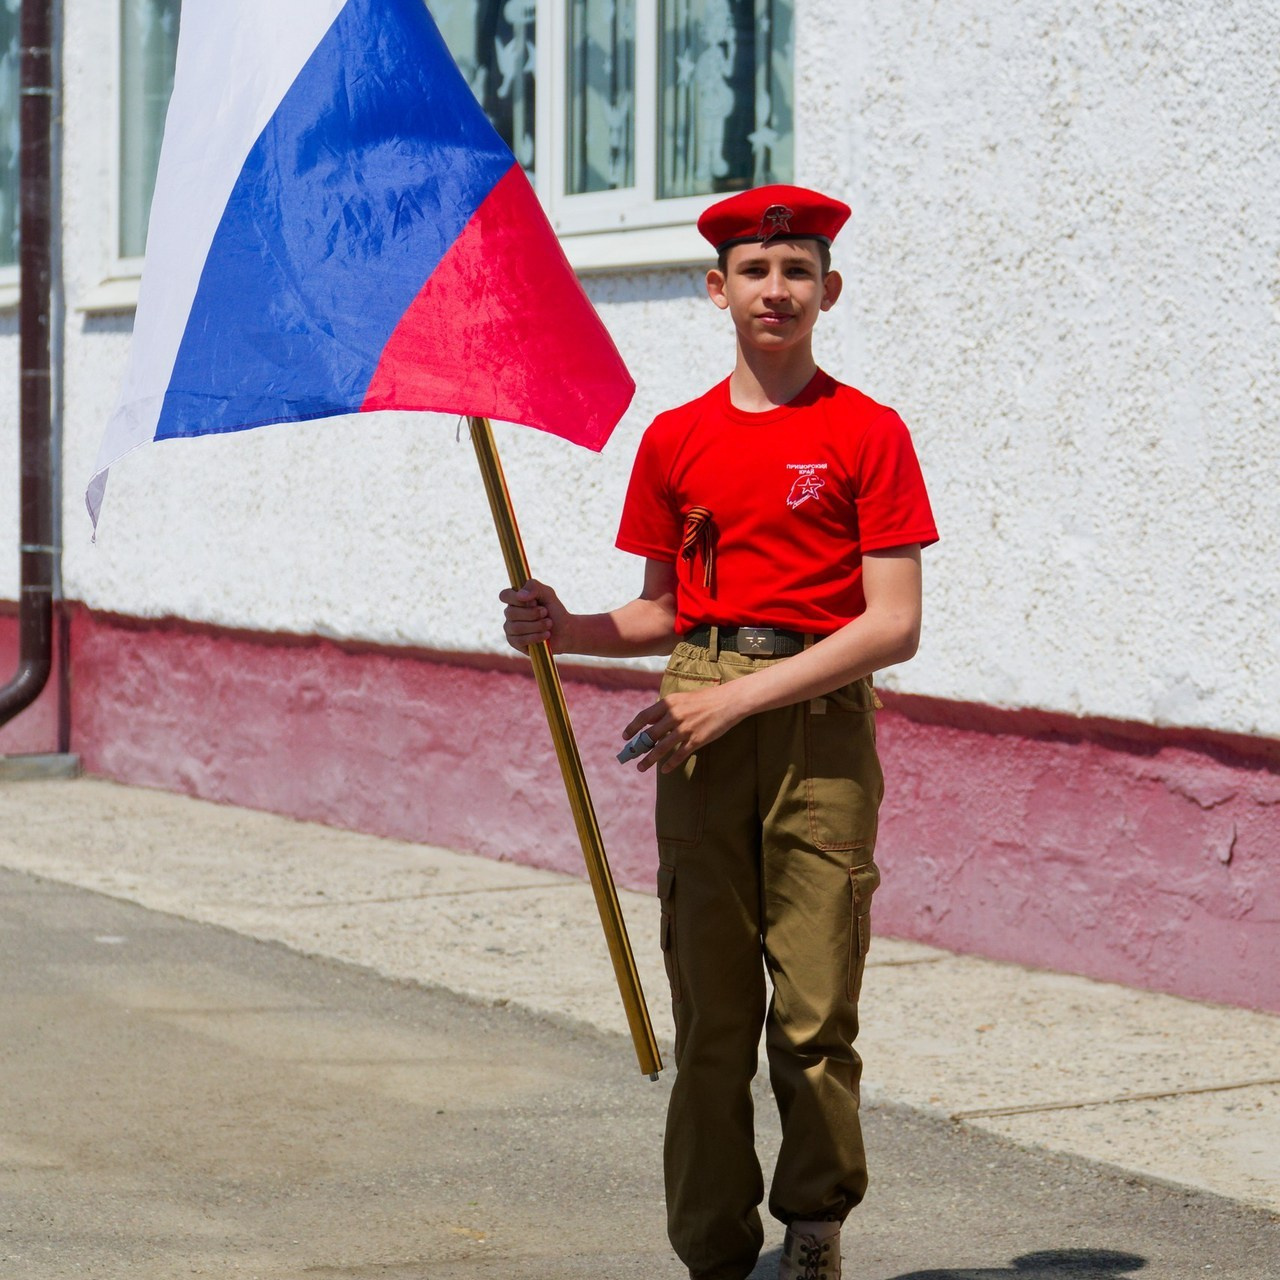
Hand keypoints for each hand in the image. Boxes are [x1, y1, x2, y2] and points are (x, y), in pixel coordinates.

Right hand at [499, 578, 568, 653]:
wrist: (565, 631)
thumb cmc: (555, 611)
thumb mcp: (548, 594)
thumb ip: (535, 587)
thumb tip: (520, 595)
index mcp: (515, 600)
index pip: (504, 595)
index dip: (515, 598)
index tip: (532, 601)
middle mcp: (510, 614)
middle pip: (510, 613)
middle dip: (533, 613)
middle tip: (546, 612)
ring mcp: (510, 628)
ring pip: (516, 627)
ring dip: (537, 625)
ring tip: (549, 624)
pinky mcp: (514, 642)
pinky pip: (520, 640)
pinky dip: (536, 637)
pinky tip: (546, 635)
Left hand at [622, 683, 745, 772]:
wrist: (728, 702)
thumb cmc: (705, 699)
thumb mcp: (682, 698)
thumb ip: (666, 709)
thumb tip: (651, 722)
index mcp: (669, 703)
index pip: (644, 717)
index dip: (632, 728)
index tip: (625, 737)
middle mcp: (674, 715)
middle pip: (650, 735)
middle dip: (638, 748)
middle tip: (631, 756)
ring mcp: (685, 729)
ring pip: (661, 748)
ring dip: (649, 760)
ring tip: (641, 768)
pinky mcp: (696, 740)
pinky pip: (679, 755)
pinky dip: (670, 764)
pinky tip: (665, 770)